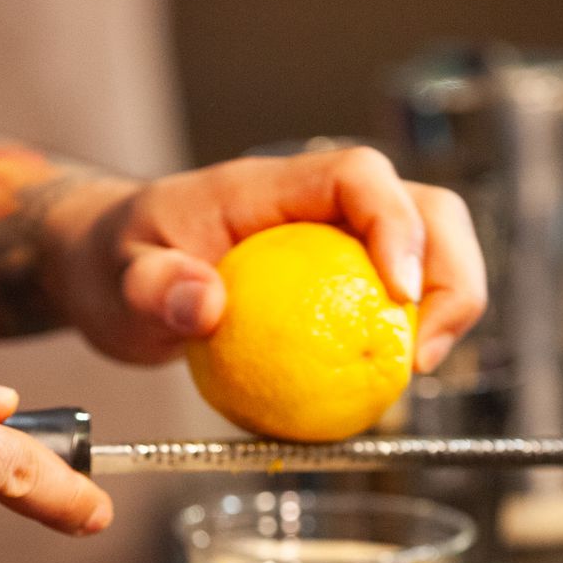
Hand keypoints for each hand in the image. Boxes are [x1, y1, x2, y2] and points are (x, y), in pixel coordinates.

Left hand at [41, 146, 486, 370]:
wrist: (111, 270)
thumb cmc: (114, 263)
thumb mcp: (116, 280)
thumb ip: (152, 288)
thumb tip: (203, 305)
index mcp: (269, 185)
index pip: (358, 175)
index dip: (396, 225)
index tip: (397, 296)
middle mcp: (317, 203)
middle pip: (425, 207)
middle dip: (450, 272)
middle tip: (423, 355)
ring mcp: (337, 239)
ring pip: (429, 250)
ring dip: (446, 304)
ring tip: (414, 372)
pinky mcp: (341, 278)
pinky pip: (398, 299)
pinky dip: (411, 335)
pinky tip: (388, 387)